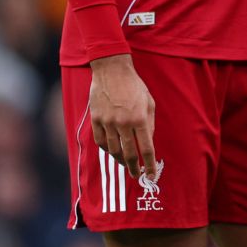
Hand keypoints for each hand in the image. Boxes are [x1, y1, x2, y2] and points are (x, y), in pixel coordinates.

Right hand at [88, 54, 155, 179]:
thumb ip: (149, 124)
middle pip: (129, 153)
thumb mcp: (149, 103)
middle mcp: (123, 123)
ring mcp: (107, 122)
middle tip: (137, 175)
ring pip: (113, 150)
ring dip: (120, 160)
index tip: (151, 174)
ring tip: (126, 164)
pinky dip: (107, 149)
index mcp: (140, 118)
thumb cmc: (135, 86)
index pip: (147, 148)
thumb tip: (148, 143)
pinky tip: (112, 152)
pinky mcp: (96, 120)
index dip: (150, 164)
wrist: (112, 71)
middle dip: (134, 167)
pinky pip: (100, 141)